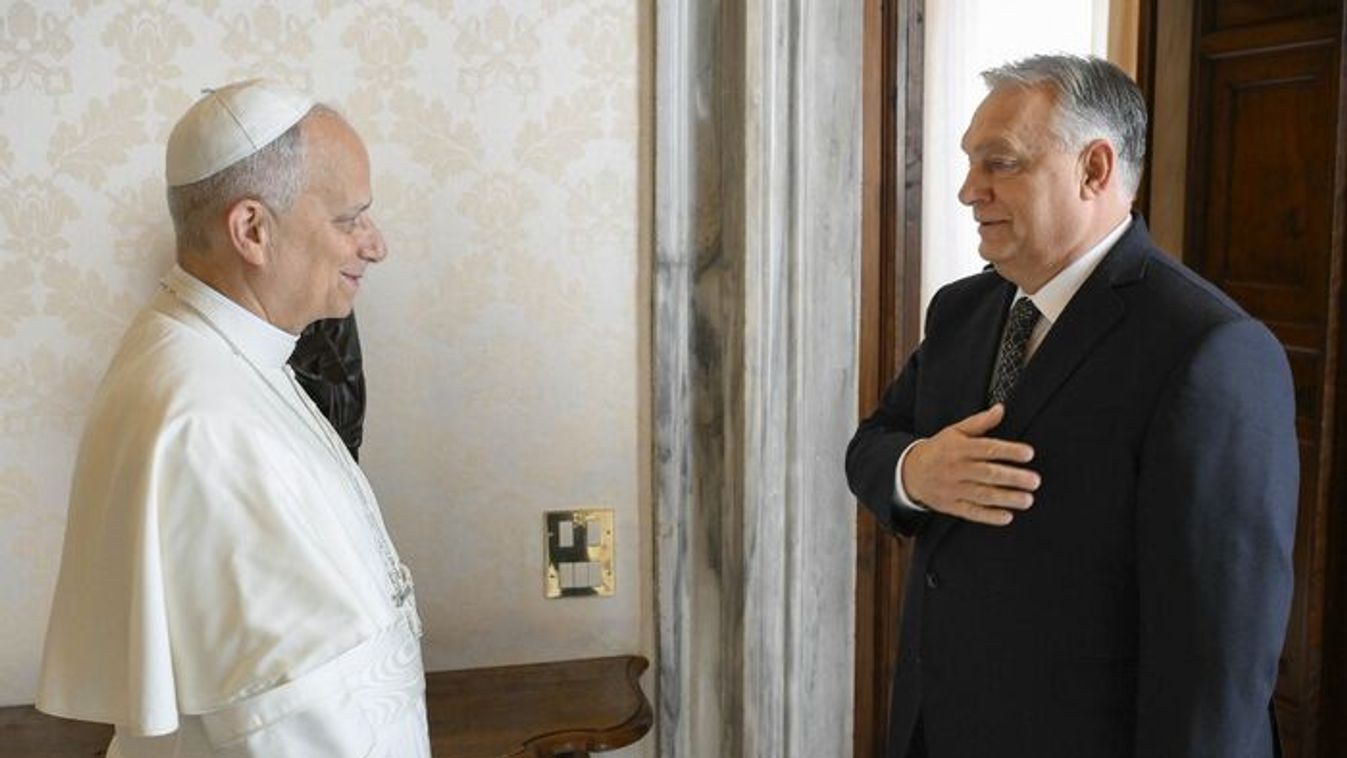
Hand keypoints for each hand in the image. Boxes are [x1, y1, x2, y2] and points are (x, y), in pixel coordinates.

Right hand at [902, 404, 1039, 525]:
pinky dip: (989, 516)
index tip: (1028, 453)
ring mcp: (953, 488)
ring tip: (1027, 499)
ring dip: (1006, 498)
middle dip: (1012, 478)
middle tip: (1034, 480)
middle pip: (987, 473)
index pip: (987, 448)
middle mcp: (956, 469)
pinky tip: (1007, 517)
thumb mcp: (955, 432)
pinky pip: (971, 512)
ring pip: (982, 494)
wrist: (910, 472)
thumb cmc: (939, 450)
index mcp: (959, 448)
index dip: (1009, 451)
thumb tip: (1001, 409)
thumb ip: (980, 422)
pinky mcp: (951, 505)